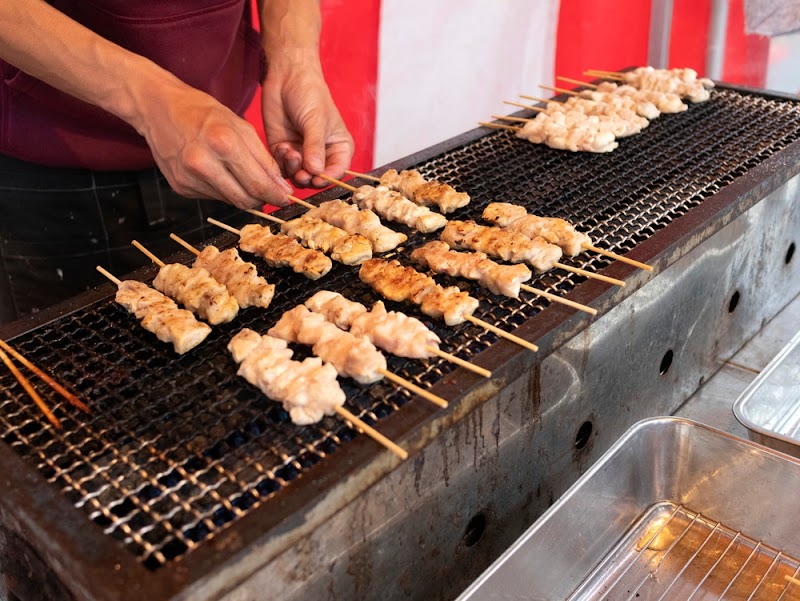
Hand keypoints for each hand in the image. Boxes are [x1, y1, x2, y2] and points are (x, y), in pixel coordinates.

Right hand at [134, 78, 292, 208]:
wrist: (157, 107)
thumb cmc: (202, 112)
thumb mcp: (239, 125)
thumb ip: (262, 158)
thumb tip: (280, 187)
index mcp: (224, 143)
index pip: (259, 184)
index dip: (277, 195)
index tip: (285, 198)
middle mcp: (204, 163)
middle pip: (245, 199)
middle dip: (262, 200)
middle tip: (270, 196)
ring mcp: (189, 177)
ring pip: (230, 201)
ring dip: (243, 195)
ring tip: (244, 179)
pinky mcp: (180, 186)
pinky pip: (212, 197)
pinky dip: (223, 190)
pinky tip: (219, 174)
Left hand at [262, 62, 353, 187]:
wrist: (286, 77)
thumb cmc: (310, 94)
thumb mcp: (316, 120)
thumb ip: (315, 147)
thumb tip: (316, 171)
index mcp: (339, 148)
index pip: (338, 171)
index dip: (328, 178)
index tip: (317, 178)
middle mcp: (322, 155)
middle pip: (317, 179)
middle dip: (308, 177)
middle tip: (301, 172)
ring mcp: (302, 155)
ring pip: (299, 177)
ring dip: (293, 169)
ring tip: (289, 151)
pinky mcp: (285, 152)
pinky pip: (283, 168)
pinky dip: (281, 162)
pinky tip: (282, 147)